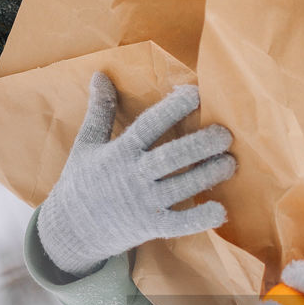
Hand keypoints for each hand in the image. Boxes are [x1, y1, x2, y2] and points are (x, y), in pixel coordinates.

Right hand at [37, 73, 235, 275]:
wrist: (73, 231)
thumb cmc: (82, 182)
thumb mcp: (86, 145)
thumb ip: (99, 111)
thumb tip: (100, 74)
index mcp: (119, 152)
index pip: (148, 126)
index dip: (171, 109)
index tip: (195, 93)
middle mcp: (134, 176)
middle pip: (170, 158)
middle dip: (199, 145)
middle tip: (225, 133)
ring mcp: (144, 203)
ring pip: (180, 187)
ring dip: (207, 175)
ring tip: (231, 163)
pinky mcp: (151, 227)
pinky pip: (179, 224)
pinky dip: (199, 219)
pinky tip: (221, 210)